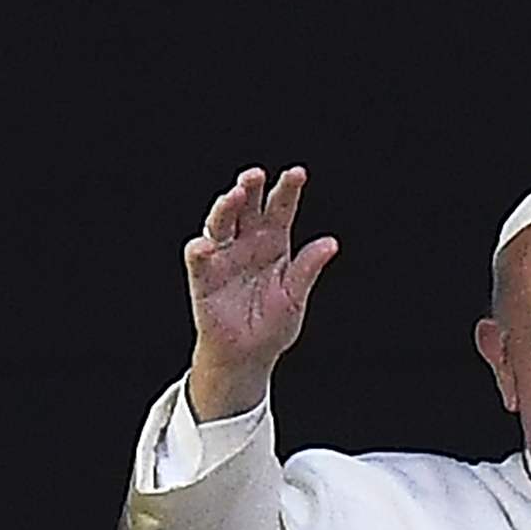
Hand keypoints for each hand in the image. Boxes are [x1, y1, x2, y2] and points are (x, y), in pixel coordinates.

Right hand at [184, 165, 337, 418]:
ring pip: (221, 223)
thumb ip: (308, 269)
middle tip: (255, 175)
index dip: (288, 190)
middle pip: (248, 208)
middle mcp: (247, 242)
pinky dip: (200, 250)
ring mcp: (224, 256)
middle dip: (250, 188)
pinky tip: (206, 245)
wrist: (249, 355)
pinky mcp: (204, 277)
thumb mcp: (295, 296)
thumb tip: (331, 243)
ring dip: (225, 208)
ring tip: (234, 196)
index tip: (297, 173)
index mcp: (274, 242)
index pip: (281, 209)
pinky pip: (199, 258)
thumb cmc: (273, 325)